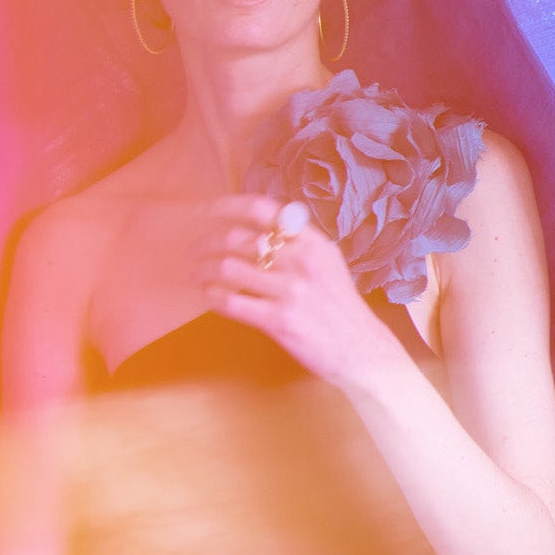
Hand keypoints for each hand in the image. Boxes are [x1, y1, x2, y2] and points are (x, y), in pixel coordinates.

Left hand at [194, 195, 405, 389]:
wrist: (360, 349)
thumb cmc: (340, 308)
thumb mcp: (328, 263)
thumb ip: (298, 244)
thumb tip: (260, 228)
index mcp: (312, 242)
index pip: (263, 210)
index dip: (228, 206)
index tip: (206, 209)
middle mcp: (301, 261)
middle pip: (238, 239)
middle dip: (206, 243)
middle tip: (193, 251)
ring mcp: (290, 291)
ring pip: (229, 268)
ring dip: (204, 269)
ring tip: (195, 274)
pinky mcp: (279, 320)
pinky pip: (232, 302)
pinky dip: (213, 296)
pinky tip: (207, 295)